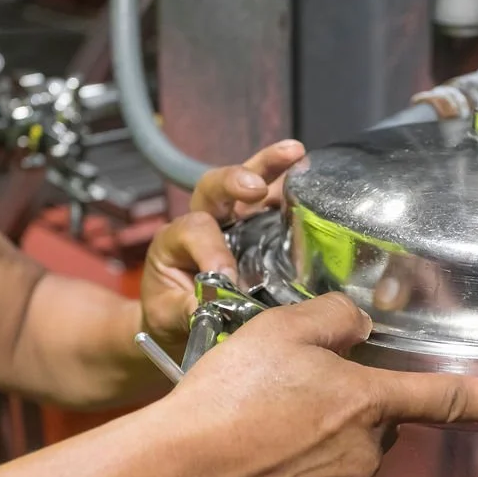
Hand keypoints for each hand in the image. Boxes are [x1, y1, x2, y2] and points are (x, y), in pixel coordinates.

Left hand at [140, 140, 305, 345]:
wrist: (179, 323)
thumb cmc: (171, 315)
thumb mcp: (167, 317)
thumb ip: (184, 310)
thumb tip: (209, 307)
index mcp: (175, 241)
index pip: (194, 230)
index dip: (211, 249)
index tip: (227, 276)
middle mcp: (204, 221)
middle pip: (213, 188)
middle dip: (234, 182)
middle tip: (254, 188)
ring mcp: (234, 220)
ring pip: (247, 182)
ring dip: (271, 166)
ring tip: (296, 153)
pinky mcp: (259, 227)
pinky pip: (273, 200)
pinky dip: (290, 184)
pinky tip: (309, 173)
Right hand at [160, 293, 477, 476]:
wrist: (180, 469)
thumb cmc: (232, 394)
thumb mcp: (282, 328)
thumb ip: (337, 318)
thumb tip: (360, 328)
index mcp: (368, 404)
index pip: (447, 397)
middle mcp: (365, 455)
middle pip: (375, 419)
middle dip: (347, 402)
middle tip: (289, 388)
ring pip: (344, 451)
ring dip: (317, 434)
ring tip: (262, 420)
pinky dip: (296, 466)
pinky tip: (258, 452)